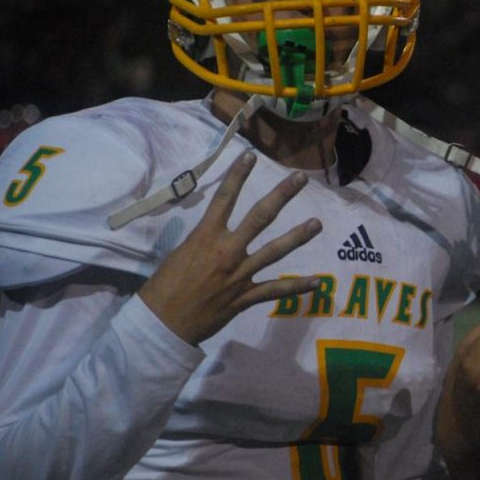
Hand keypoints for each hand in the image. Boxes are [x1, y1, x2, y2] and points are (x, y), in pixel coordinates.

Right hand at [138, 151, 321, 345]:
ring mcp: (240, 275)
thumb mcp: (179, 254)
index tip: (251, 156)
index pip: (224, 198)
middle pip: (260, 217)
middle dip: (282, 196)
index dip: (238, 175)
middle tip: (301, 178)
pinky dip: (298, 287)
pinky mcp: (245, 297)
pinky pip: (276, 291)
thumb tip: (214, 234)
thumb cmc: (163, 287)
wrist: (161, 324)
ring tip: (318, 223)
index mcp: (205, 237)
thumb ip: (203, 241)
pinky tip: (318, 282)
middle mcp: (227, 251)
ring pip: (275, 251)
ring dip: (298, 236)